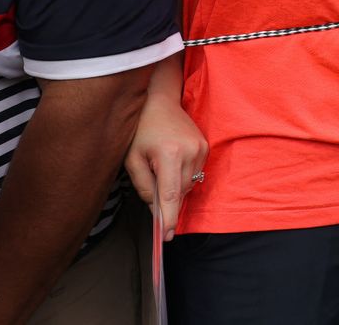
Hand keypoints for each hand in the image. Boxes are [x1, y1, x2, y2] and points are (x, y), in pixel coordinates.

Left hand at [123, 93, 206, 239]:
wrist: (160, 101)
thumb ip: (144, 187)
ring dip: (175, 187)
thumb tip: (156, 209)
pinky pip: (194, 173)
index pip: (170, 195)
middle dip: (167, 200)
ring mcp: (201, 148)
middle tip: (152, 192)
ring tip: (160, 169)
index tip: (167, 236)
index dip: (168, 218)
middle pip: (180, 192)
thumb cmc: (142, 129)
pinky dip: (182, 176)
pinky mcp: (205, 146)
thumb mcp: (133, 159)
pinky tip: (171, 162)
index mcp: (169, 154)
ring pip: (188, 184)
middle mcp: (190, 152)